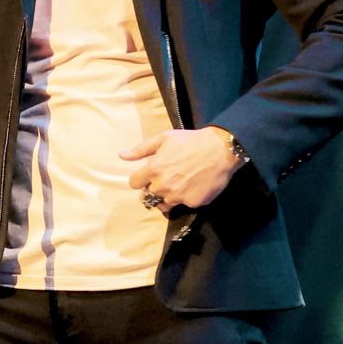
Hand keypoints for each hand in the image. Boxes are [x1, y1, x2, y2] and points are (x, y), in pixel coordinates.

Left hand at [121, 127, 242, 214]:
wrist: (220, 150)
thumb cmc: (191, 141)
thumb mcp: (164, 138)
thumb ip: (141, 149)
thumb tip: (121, 156)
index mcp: (153, 170)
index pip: (134, 183)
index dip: (140, 179)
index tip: (148, 175)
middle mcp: (163, 186)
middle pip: (149, 196)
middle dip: (154, 188)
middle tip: (167, 178)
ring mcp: (178, 196)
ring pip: (164, 204)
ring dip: (168, 196)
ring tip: (179, 184)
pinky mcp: (192, 203)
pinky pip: (183, 204)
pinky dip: (186, 197)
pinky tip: (193, 186)